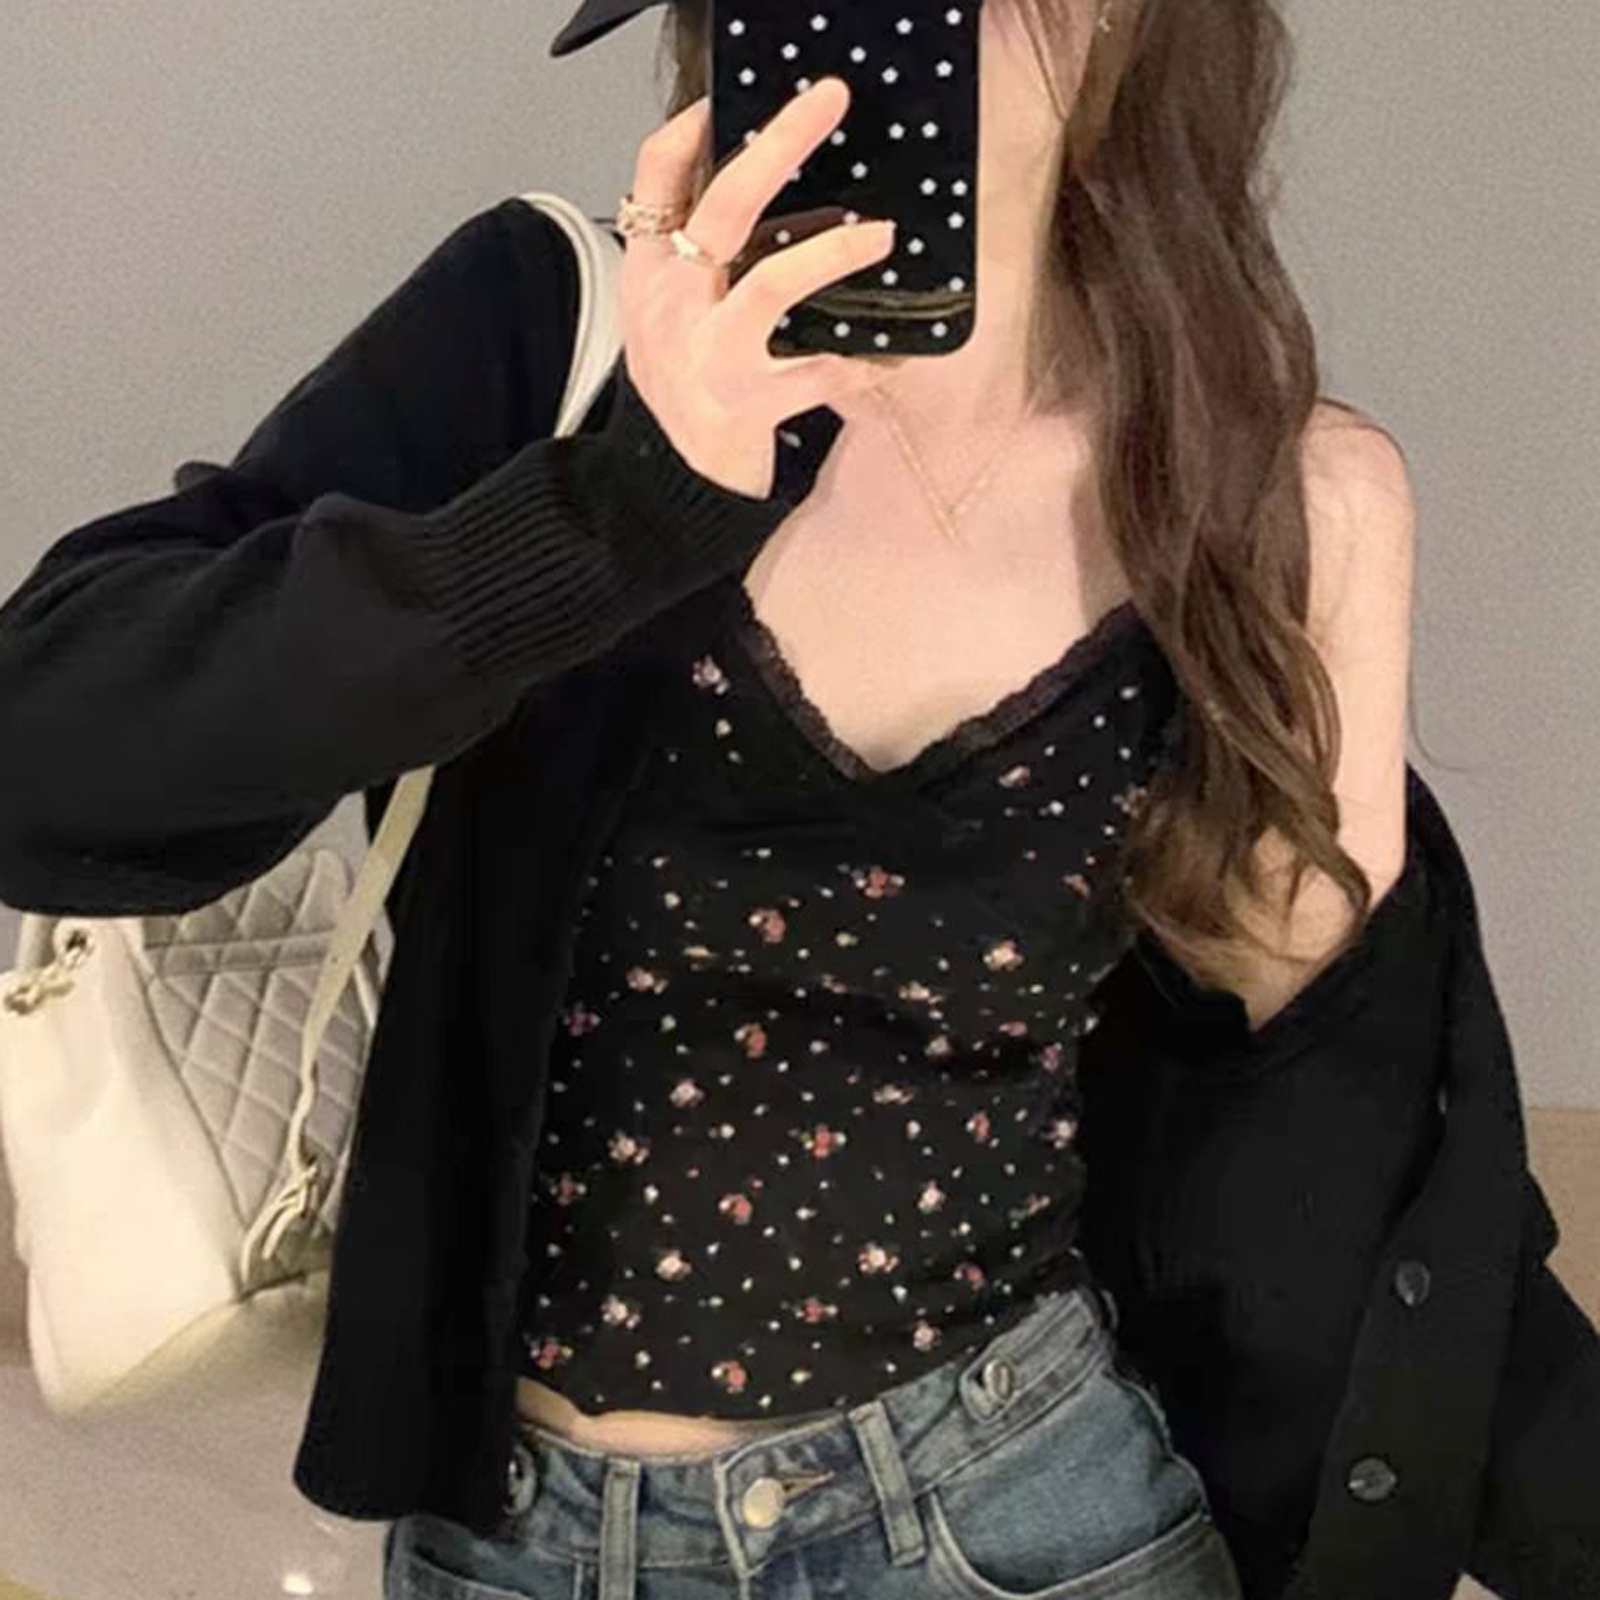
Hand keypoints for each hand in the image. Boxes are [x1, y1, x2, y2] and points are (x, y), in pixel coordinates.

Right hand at [617, 77, 898, 500]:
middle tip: (828, 104)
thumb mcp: (664, 316)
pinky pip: (817, 375)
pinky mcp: (745, 404)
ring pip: (771, 283)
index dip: (691, 129)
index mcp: (650, 274)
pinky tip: (891, 360)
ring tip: (881, 236)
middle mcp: (672, 306)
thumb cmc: (682, 391)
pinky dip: (861, 366)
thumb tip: (749, 188)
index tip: (730, 98)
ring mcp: (707, 355)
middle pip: (722, 205)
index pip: (654, 178)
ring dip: (833, 253)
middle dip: (778, 144)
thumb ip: (689, 255)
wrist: (664, 486)